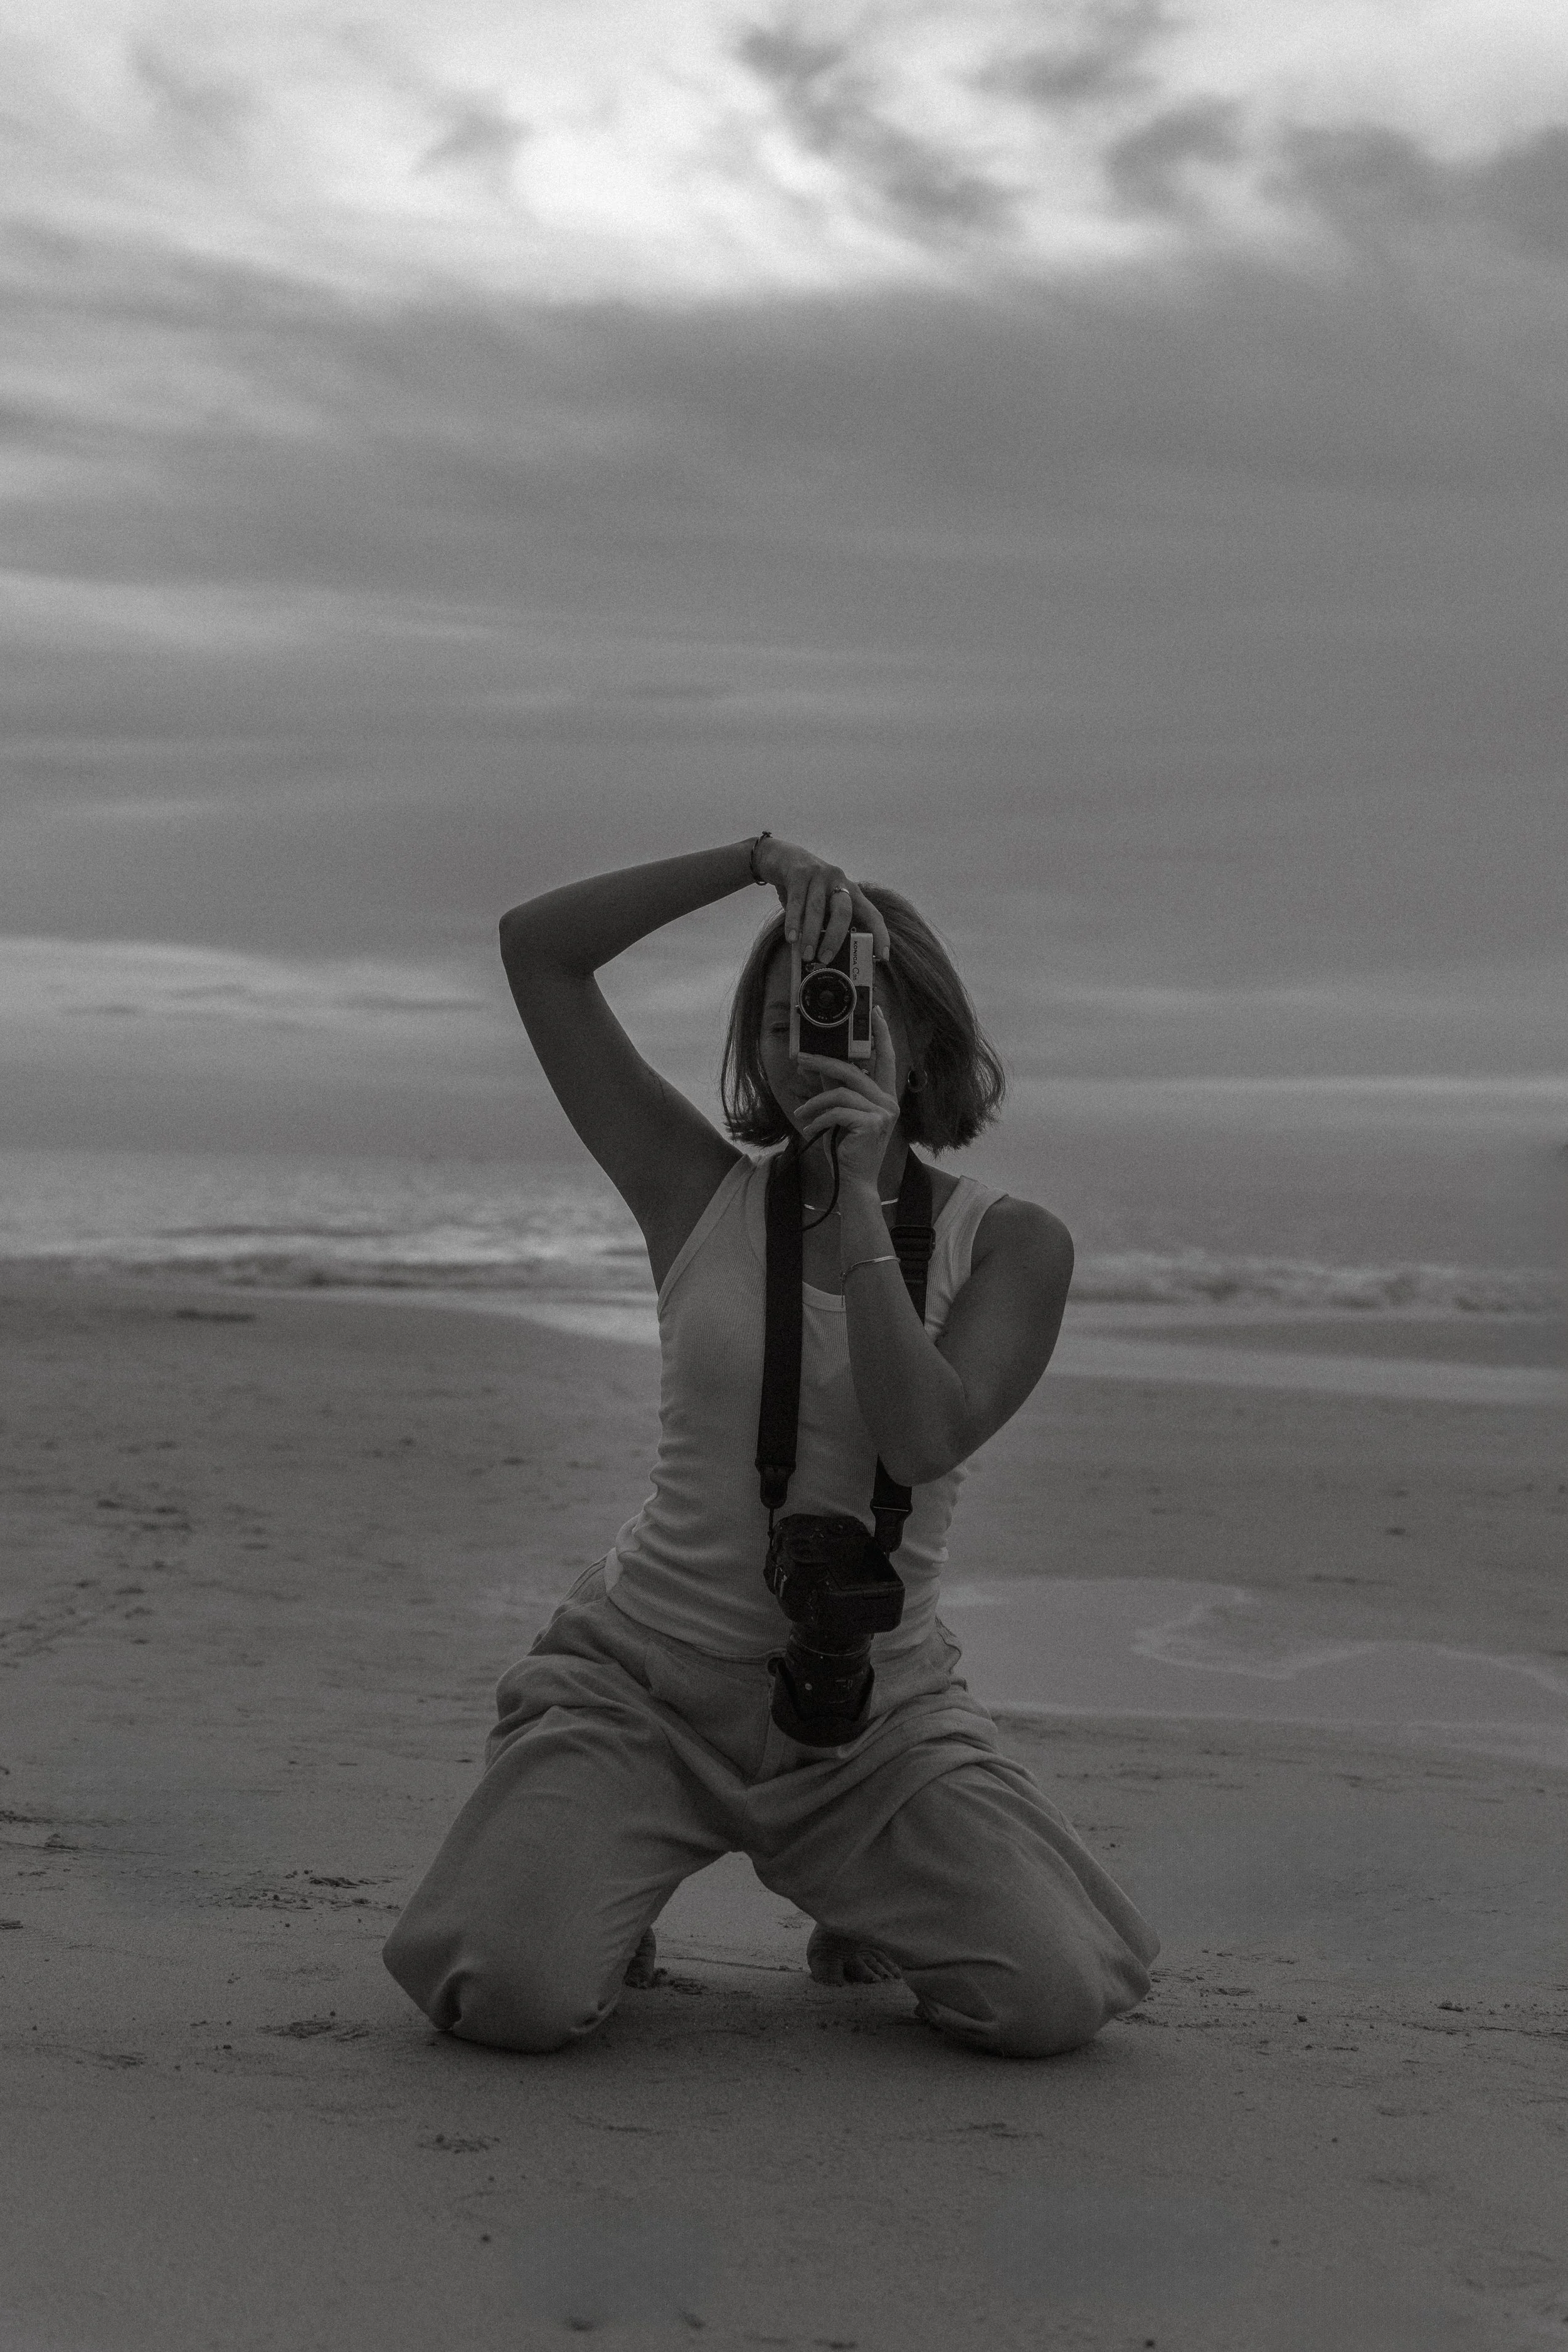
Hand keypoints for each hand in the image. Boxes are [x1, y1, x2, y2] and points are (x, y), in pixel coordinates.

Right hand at [754, 837, 889, 963]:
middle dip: (835, 938)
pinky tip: (792, 938)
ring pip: (817, 909)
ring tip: (806, 955)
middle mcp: (838, 880)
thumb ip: (827, 922)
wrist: (782, 856)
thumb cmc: (807, 887)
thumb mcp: (822, 902)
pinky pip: (797, 902)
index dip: (880, 934)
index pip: (872, 913)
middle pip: (843, 912)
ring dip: (812, 935)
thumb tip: (828, 955)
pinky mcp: (799, 873)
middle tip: (825, 959)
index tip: (883, 956)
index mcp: (850, 890)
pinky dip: (794, 922)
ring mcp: (819, 874)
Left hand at [794, 1004, 900, 1191]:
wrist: (855, 1183)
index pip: (887, 1058)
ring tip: (801, 1114)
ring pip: (841, 1092)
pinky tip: (809, 1130)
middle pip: (853, 1071)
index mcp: (885, 1097)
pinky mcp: (872, 1125)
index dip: (882, 1035)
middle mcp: (889, 1102)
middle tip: (799, 1058)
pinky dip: (819, 1119)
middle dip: (823, 1062)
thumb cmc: (847, 1149)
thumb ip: (833, 1088)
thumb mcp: (839, 1114)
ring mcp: (883, 1113)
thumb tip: (818, 1062)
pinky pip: (838, 1111)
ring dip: (815, 1102)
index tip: (877, 1012)